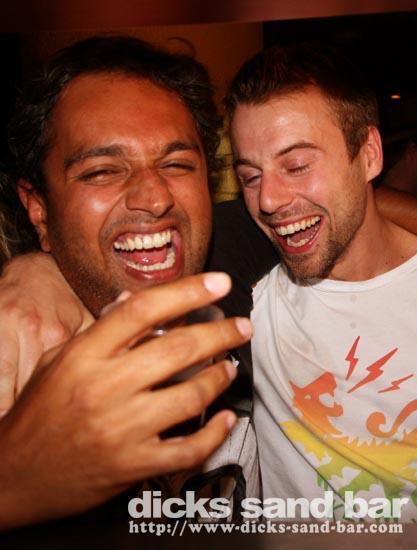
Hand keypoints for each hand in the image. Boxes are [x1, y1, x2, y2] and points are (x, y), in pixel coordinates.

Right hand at [0, 272, 251, 529]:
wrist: (15, 474)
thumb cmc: (38, 412)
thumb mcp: (58, 361)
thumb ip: (97, 331)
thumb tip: (131, 302)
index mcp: (85, 355)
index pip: (143, 310)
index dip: (187, 291)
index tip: (218, 283)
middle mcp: (105, 387)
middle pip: (178, 349)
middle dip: (221, 334)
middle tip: (241, 327)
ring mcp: (121, 429)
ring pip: (190, 397)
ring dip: (219, 379)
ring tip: (230, 368)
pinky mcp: (133, 465)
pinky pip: (187, 449)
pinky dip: (214, 434)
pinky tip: (225, 419)